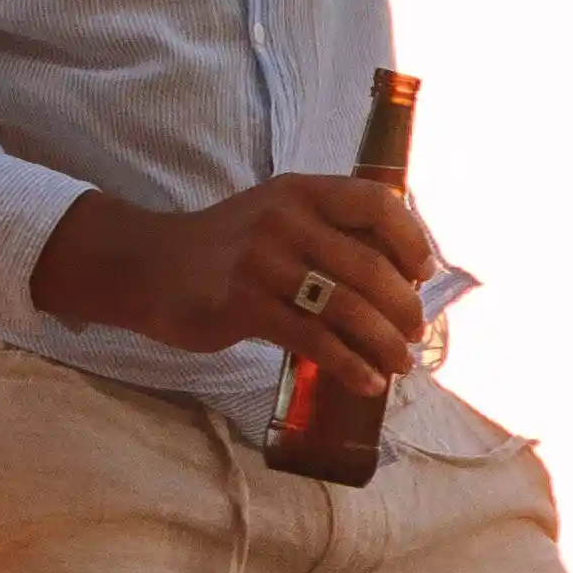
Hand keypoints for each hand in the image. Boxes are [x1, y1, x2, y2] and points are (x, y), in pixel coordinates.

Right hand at [44, 171, 436, 372]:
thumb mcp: (274, 218)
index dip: (411, 237)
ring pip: (346, 306)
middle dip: (404, 307)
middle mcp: (285, 220)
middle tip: (416, 333)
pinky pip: (313, 339)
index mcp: (300, 192)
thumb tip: (396, 276)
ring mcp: (262, 262)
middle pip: (369, 265)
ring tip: (400, 364)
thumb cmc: (225, 248)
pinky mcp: (243, 305)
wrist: (147, 266)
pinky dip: (349, 364)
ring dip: (384, 341)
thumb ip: (325, 233)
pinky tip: (366, 381)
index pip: (375, 202)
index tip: (425, 272)